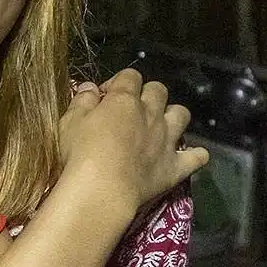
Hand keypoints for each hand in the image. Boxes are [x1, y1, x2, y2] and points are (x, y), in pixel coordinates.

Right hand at [59, 67, 207, 218]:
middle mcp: (151, 114)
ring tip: (160, 127)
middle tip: (131, 110)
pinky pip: (196, 157)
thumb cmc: (80, 153)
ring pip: (181, 115)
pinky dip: (195, 155)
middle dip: (148, 94)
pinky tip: (190, 157)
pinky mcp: (175, 166)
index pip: (129, 76)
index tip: (104, 97)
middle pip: (158, 90)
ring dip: (173, 116)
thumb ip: (82, 101)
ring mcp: (166, 140)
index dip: (118, 83)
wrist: (102, 190)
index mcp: (124, 100)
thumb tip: (90, 87)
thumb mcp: (69, 122)